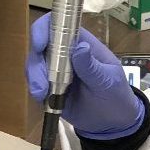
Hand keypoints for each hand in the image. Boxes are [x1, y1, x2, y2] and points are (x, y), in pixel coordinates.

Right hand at [25, 13, 144, 138]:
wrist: (112, 124)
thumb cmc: (116, 95)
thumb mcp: (108, 81)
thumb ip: (92, 67)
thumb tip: (80, 47)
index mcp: (81, 43)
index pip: (59, 25)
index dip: (44, 29)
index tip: (39, 44)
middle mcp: (65, 53)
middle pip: (40, 45)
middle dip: (36, 62)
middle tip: (41, 83)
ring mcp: (55, 70)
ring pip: (35, 65)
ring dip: (34, 78)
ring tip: (42, 94)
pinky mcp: (49, 87)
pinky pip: (36, 83)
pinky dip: (35, 90)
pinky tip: (43, 99)